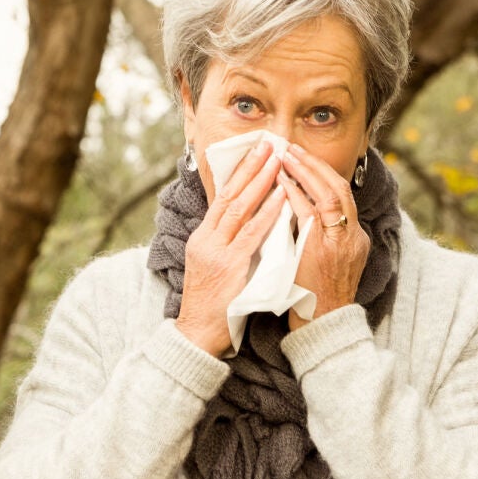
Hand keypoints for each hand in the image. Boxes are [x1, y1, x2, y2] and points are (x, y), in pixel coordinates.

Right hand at [176, 142, 286, 356]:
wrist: (196, 335)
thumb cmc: (211, 306)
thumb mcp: (216, 268)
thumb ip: (230, 245)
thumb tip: (252, 225)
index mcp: (203, 237)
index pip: (222, 197)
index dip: (240, 173)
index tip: (256, 153)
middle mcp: (207, 238)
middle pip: (229, 194)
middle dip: (250, 167)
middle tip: (268, 143)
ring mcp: (216, 250)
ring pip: (239, 207)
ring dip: (260, 181)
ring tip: (277, 160)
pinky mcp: (229, 265)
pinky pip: (251, 233)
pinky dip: (267, 213)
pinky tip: (281, 197)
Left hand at [279, 143, 369, 329]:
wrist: (322, 326)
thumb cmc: (315, 297)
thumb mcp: (326, 262)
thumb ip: (319, 236)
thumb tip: (298, 210)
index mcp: (354, 238)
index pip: (341, 194)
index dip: (321, 173)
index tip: (302, 158)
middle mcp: (352, 236)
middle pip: (339, 188)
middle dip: (314, 164)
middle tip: (290, 148)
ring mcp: (340, 242)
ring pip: (329, 195)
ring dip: (305, 172)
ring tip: (284, 156)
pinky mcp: (323, 250)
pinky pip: (310, 214)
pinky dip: (296, 194)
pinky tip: (281, 182)